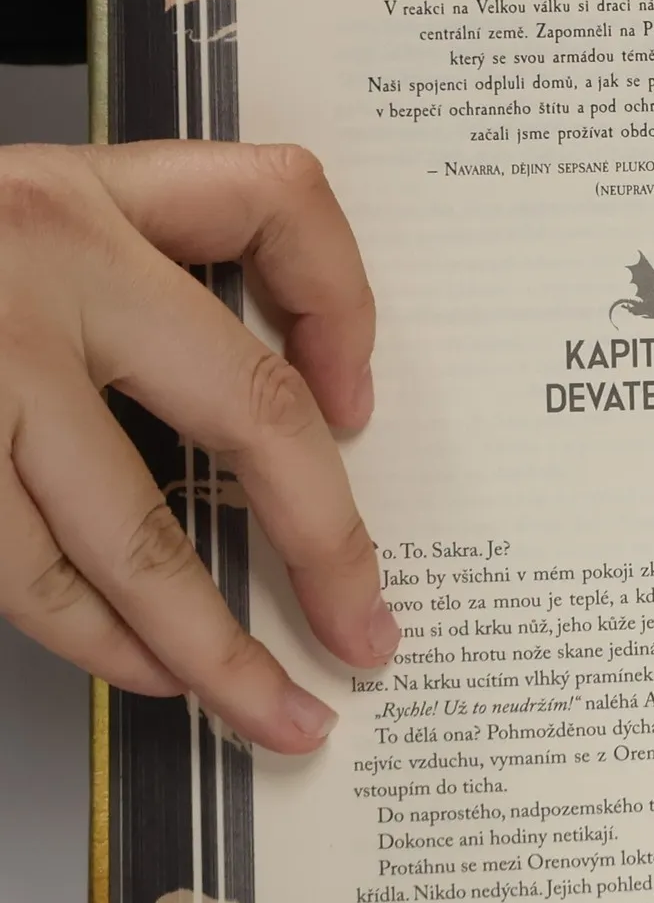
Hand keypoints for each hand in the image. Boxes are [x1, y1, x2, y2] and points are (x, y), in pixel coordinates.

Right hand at [0, 141, 392, 750]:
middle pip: (252, 408)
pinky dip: (102, 641)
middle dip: (329, 540)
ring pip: (135, 534)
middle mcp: (36, 266)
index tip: (363, 401)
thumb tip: (288, 405)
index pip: (275, 202)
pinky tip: (150, 675)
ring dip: (214, 646)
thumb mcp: (5, 219)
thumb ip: (117, 276)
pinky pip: (31, 574)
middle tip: (369, 629)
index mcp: (73, 191)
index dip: (344, 303)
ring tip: (275, 711)